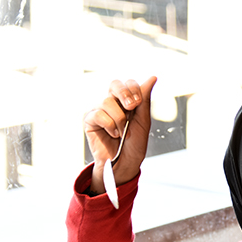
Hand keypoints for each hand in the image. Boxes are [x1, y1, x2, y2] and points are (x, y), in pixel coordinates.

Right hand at [84, 76, 156, 194]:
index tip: (138, 104)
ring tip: (122, 132)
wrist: (125, 163)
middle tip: (131, 107)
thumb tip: (153, 77)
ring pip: (108, 102)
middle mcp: (112, 103)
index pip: (128, 83)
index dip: (133, 89)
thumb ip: (145, 99)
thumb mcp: (143, 121)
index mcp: (126, 101)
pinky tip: (112, 135)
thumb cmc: (134, 144)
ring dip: (119, 119)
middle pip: (114, 84)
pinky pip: (98, 114)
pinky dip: (109, 126)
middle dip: (125, 94)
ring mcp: (99, 110)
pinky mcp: (89, 120)